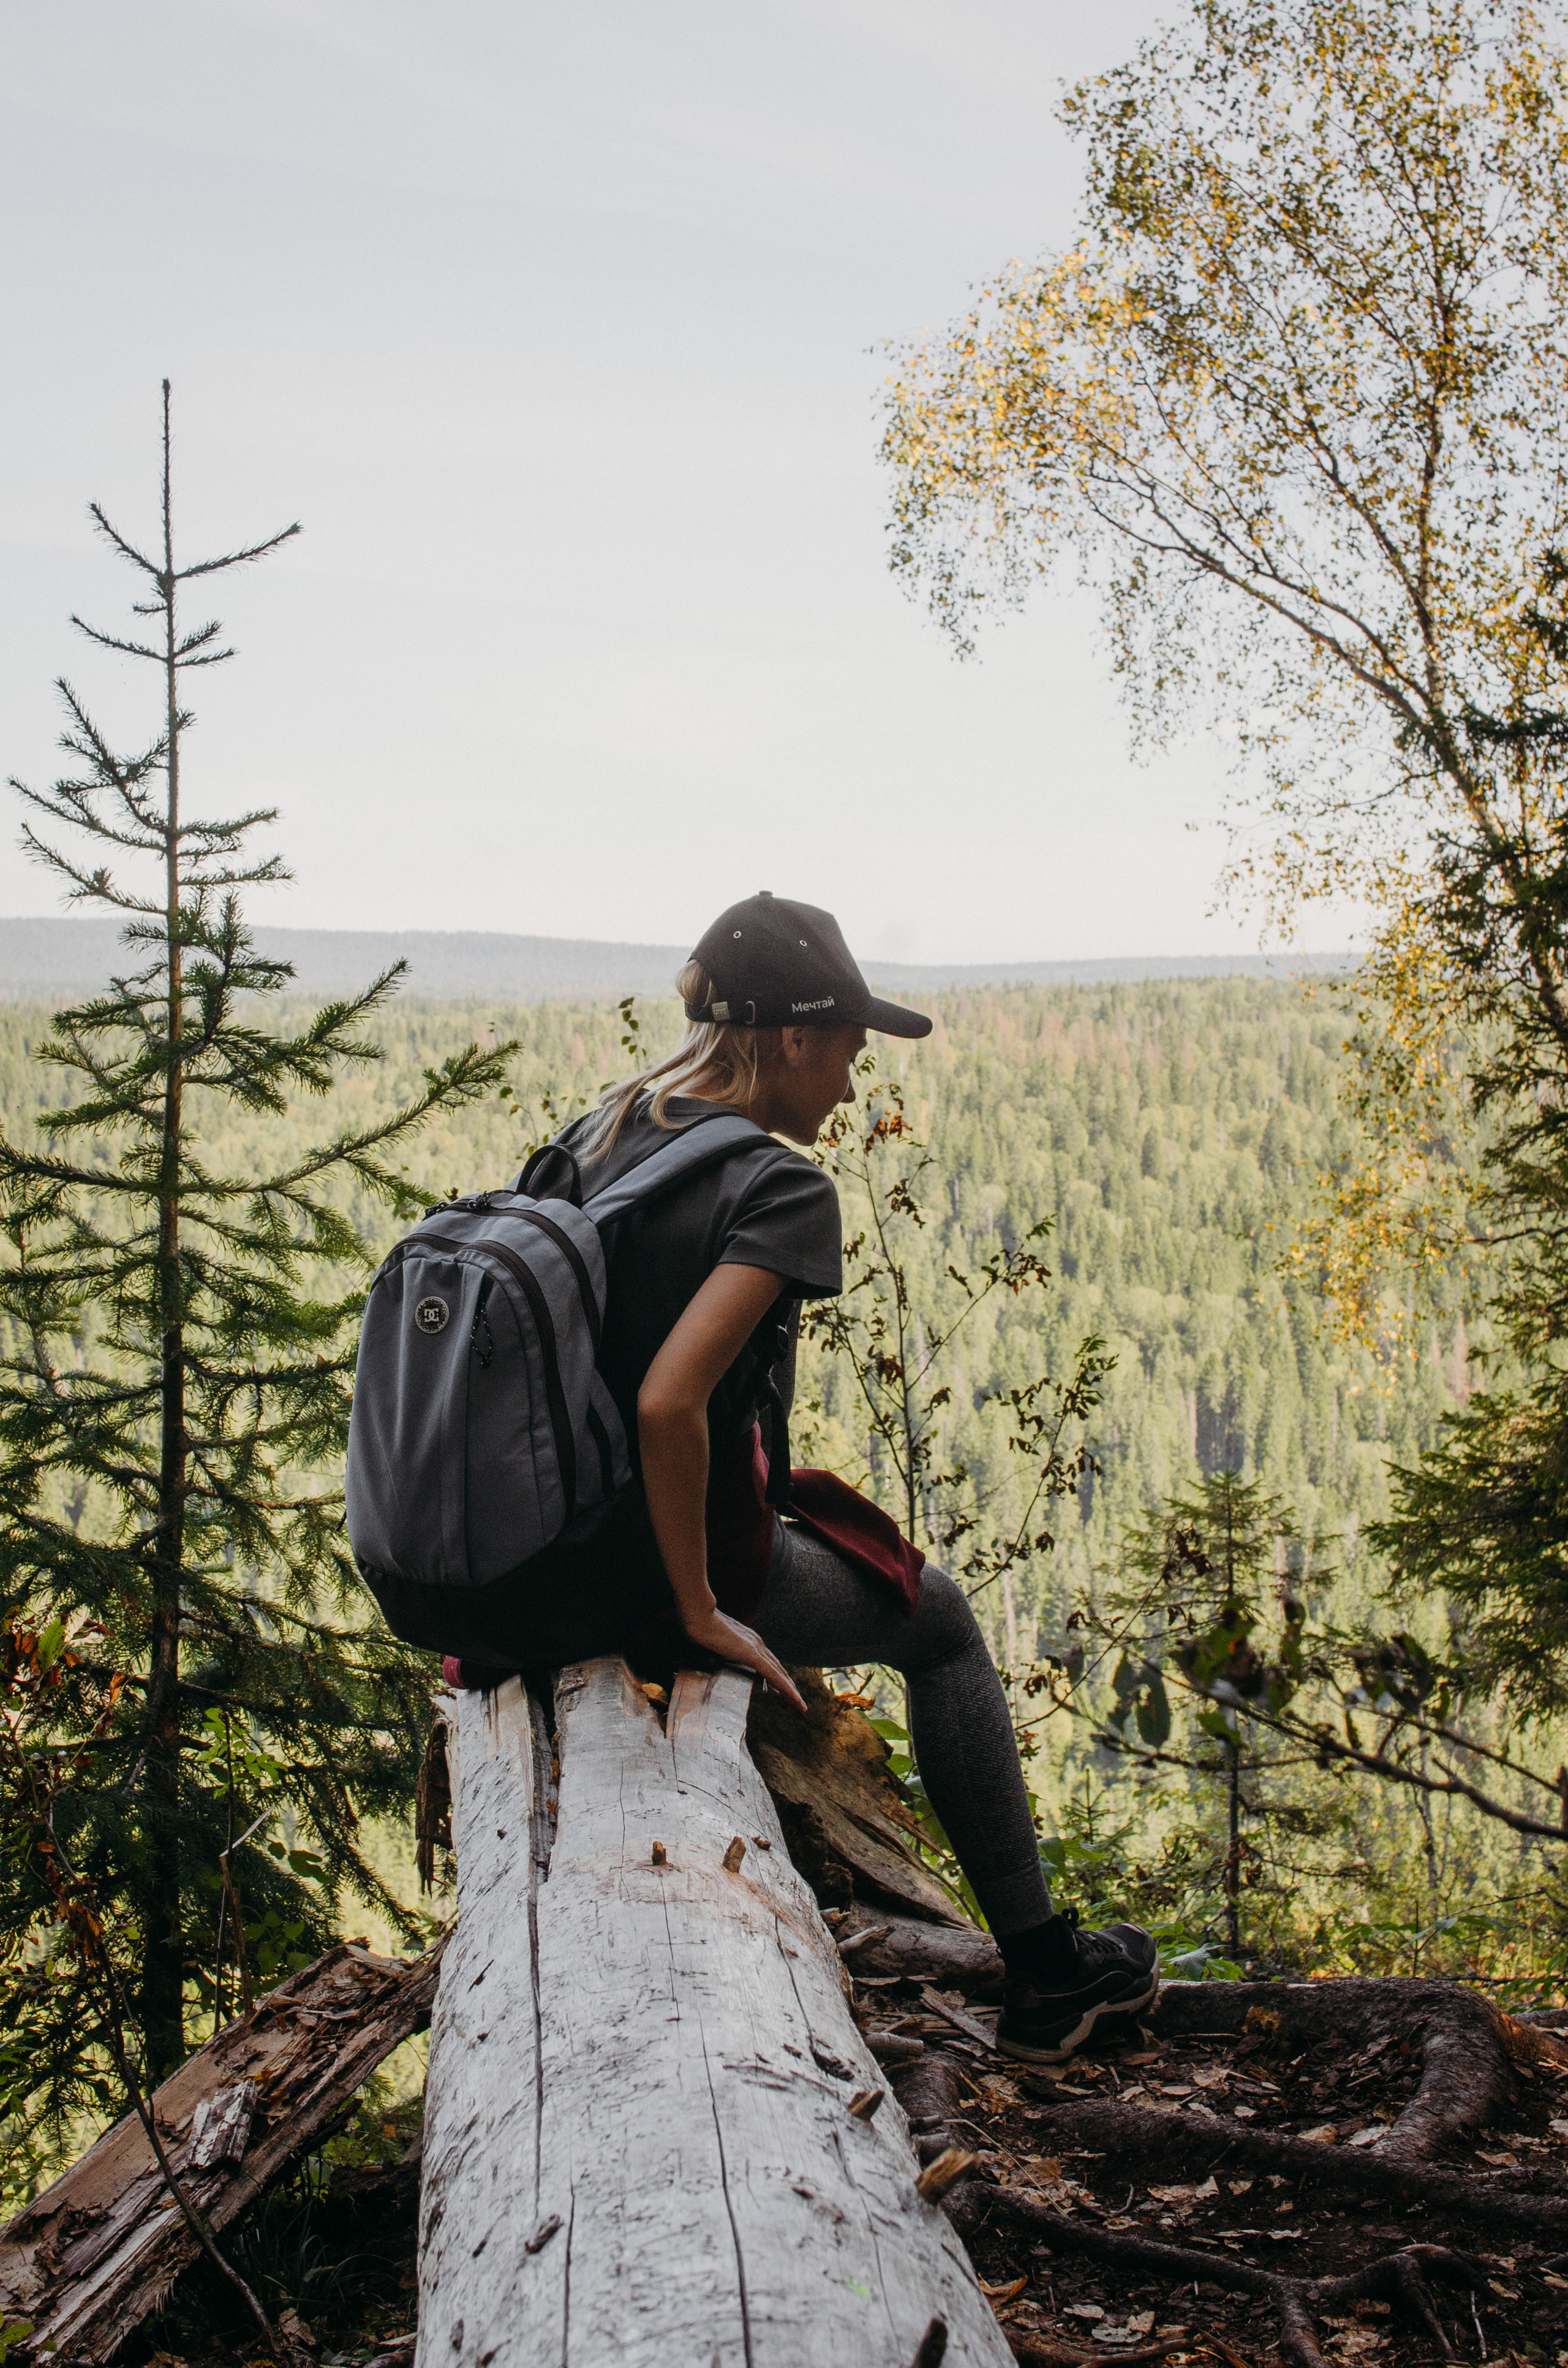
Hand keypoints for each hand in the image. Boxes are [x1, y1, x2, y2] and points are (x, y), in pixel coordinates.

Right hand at [682, 1606, 807, 1714]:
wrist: (698, 1615)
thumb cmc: (700, 1626)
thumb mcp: (712, 1641)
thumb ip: (718, 1648)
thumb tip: (711, 1654)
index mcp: (749, 1641)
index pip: (768, 1662)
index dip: (777, 1676)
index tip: (783, 1689)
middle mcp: (757, 1644)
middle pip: (778, 1669)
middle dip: (789, 1687)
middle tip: (798, 1703)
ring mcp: (756, 1648)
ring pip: (780, 1675)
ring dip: (791, 1692)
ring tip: (801, 1706)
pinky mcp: (752, 1654)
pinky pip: (773, 1675)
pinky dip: (786, 1688)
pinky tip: (794, 1698)